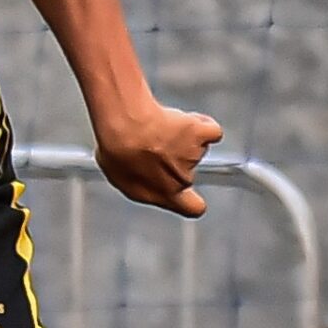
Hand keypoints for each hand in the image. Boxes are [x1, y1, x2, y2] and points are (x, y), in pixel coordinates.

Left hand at [95, 98, 221, 216]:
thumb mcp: (117, 173)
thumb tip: (137, 172)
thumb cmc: (116, 150)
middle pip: (186, 171)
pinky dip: (202, 124)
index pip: (191, 207)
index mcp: (163, 194)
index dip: (193, 201)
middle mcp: (182, 179)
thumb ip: (136, 178)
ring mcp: (194, 156)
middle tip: (153, 143)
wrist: (126, 127)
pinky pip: (210, 131)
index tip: (190, 196)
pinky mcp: (202, 134)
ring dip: (182, 138)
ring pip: (195, 147)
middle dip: (174, 159)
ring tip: (157, 127)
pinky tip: (184, 119)